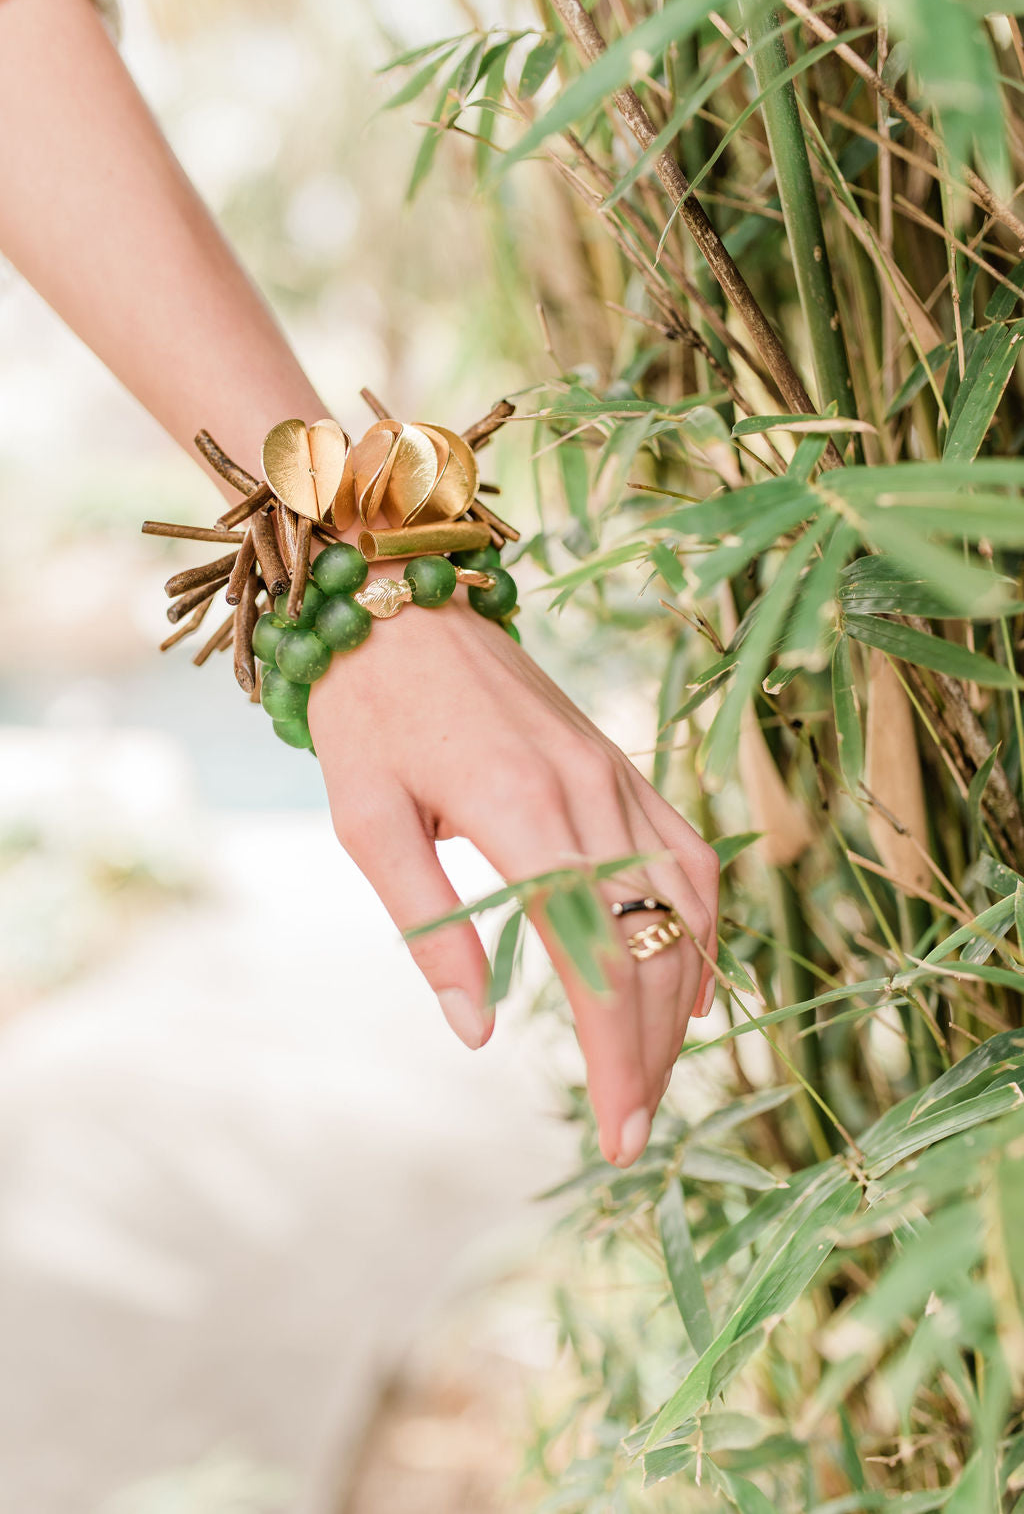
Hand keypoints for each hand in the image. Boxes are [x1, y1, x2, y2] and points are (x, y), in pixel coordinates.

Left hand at [307, 578, 718, 1167]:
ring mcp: (612, 774)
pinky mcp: (616, 762)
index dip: (615, 1053)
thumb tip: (478, 1032)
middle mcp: (586, 792)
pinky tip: (692, 976)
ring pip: (682, 901)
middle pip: (650, 943)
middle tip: (632, 1131)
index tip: (619, 1131)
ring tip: (660, 1071)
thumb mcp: (369, 823)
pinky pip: (685, 849)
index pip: (595, 956)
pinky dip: (702, 920)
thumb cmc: (367, 712)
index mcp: (521, 811)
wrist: (393, 601)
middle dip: (649, 1049)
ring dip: (680, 996)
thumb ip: (431, 927)